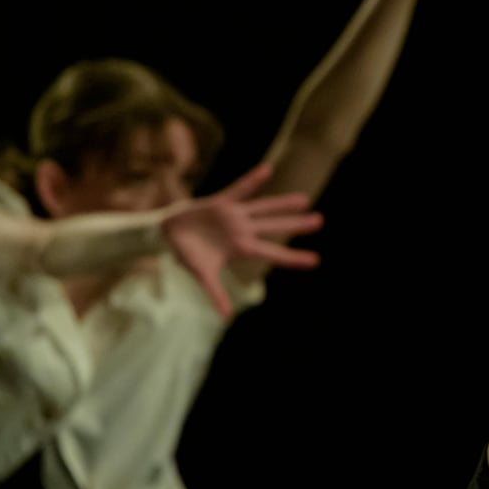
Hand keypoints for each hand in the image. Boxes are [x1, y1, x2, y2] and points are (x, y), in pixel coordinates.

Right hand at [162, 163, 324, 317]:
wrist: (168, 234)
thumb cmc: (188, 254)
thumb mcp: (202, 274)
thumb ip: (215, 293)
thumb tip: (226, 318)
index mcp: (242, 249)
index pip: (273, 254)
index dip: (293, 257)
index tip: (316, 260)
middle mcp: (243, 231)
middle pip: (274, 227)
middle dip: (295, 225)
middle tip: (320, 221)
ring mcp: (234, 216)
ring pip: (263, 208)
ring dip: (282, 204)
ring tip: (304, 200)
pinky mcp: (221, 202)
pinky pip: (239, 189)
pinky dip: (252, 181)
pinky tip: (268, 170)